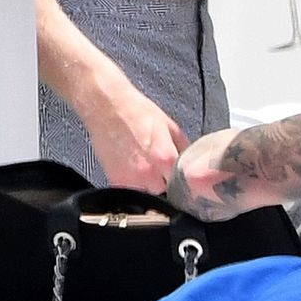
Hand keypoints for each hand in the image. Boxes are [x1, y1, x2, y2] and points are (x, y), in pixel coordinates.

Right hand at [80, 73, 188, 191]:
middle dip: (164, 181)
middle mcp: (148, 173)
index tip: (180, 176)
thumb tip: (192, 163)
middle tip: (158, 166)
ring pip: (147, 193)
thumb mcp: (170, 126)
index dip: (182, 180)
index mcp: (165, 158)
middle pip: (164, 190)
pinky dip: (133, 183)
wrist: (108, 107)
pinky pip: (130, 191)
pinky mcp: (115, 181)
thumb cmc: (136, 112)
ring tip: (143, 164)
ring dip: (148, 184)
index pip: (183, 183)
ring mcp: (130, 179)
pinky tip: (132, 166)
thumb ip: (184, 148)